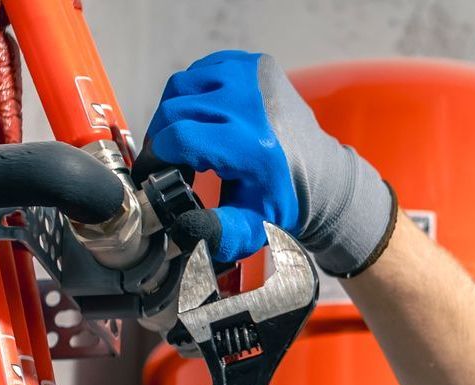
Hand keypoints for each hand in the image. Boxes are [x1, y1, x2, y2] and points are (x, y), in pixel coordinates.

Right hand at [146, 50, 394, 273]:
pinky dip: (193, 94)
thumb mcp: (253, 226)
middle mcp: (250, 102)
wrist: (320, 175)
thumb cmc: (282, 201)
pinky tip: (201, 118)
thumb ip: (220, 232)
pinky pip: (201, 71)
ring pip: (182, 86)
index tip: (153, 172)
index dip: (157, 155)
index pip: (180, 137)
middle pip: (175, 109)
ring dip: (173, 113)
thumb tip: (186, 228)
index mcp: (250, 144)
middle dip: (162, 137)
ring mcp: (251, 76)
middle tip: (168, 161)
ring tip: (183, 141)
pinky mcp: (252, 63)